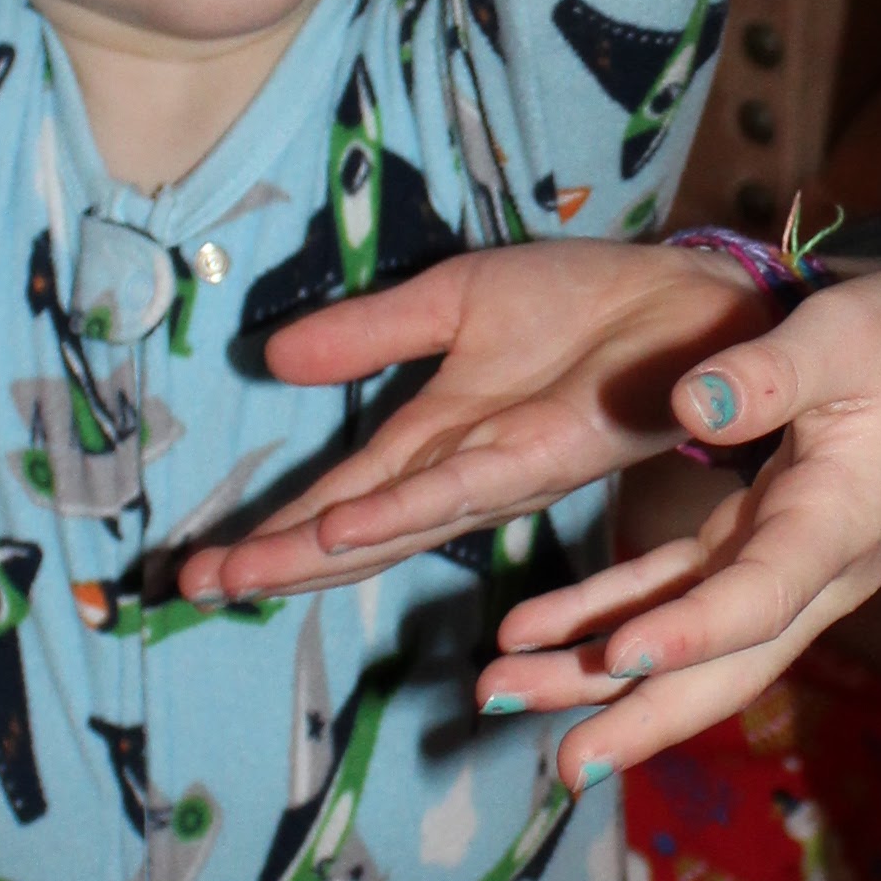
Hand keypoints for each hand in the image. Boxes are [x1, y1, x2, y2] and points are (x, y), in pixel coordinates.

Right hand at [183, 240, 773, 600]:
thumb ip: (369, 336)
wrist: (686, 293)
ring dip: (319, 551)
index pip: (337, 497)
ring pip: (394, 523)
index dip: (270, 534)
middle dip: (275, 561)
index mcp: (436, 440)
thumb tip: (273, 358)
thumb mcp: (451, 303)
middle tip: (194, 587)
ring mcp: (503, 473)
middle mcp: (462, 475)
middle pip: (353, 529)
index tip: (194, 568)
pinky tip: (344, 528)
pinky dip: (399, 510)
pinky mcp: (547, 452)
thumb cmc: (583, 304)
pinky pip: (461, 488)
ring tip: (248, 573)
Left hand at [477, 267, 880, 780]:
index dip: (690, 632)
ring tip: (500, 691)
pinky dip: (609, 616)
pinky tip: (535, 630)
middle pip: (723, 668)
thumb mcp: (850, 335)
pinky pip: (678, 598)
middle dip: (638, 716)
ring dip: (599, 679)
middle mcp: (813, 573)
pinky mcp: (761, 548)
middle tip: (559, 765)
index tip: (618, 655)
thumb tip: (692, 404)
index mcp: (836, 525)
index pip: (760, 598)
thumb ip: (771, 371)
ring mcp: (787, 571)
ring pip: (692, 650)